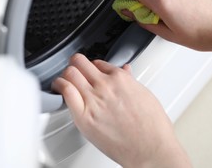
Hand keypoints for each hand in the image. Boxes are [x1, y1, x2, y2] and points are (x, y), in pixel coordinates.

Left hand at [52, 53, 190, 167]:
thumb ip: (130, 81)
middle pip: (80, 62)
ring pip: (70, 73)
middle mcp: (105, 85)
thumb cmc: (152, 128)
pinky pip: (66, 91)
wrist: (151, 150)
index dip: (92, 67)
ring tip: (64, 80)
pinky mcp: (84, 116)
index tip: (89, 72)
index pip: (98, 62)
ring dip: (66, 75)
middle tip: (74, 72)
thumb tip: (125, 70)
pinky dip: (60, 86)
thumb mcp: (145, 95)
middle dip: (76, 65)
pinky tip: (59, 88)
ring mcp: (94, 99)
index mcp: (121, 79)